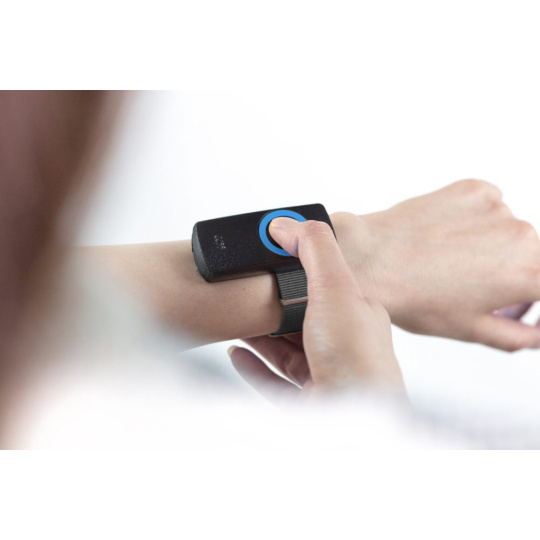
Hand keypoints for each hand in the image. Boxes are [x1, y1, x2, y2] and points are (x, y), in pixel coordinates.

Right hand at [228, 218, 404, 401]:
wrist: (357, 419)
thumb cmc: (356, 357)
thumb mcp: (337, 287)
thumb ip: (313, 248)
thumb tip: (284, 223)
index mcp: (355, 315)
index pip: (323, 285)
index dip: (296, 271)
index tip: (267, 259)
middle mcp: (341, 346)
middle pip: (300, 320)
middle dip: (272, 308)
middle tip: (245, 294)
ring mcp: (323, 377)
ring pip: (285, 353)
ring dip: (259, 337)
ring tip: (235, 322)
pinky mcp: (305, 404)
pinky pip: (273, 382)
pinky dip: (253, 366)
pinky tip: (237, 354)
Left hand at [331, 179, 539, 350]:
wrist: (371, 259)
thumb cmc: (415, 298)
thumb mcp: (471, 330)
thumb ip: (519, 336)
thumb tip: (538, 335)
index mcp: (529, 275)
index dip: (534, 300)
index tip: (522, 305)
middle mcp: (523, 236)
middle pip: (533, 256)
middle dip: (515, 273)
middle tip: (479, 288)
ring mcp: (498, 208)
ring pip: (508, 230)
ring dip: (492, 245)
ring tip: (451, 261)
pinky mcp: (475, 189)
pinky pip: (488, 206)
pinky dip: (475, 220)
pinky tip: (445, 236)